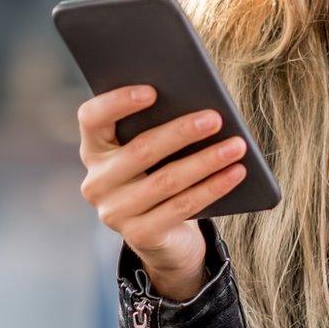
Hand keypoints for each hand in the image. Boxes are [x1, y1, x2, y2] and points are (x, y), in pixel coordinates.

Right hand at [76, 85, 249, 298]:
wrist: (163, 236)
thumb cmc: (160, 175)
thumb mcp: (154, 153)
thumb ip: (159, 127)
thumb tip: (198, 106)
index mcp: (94, 149)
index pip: (92, 118)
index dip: (117, 102)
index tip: (153, 90)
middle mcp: (97, 182)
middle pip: (140, 150)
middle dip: (182, 132)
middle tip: (216, 118)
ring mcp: (114, 212)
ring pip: (166, 180)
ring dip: (206, 161)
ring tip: (236, 146)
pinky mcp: (139, 235)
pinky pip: (181, 207)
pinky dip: (212, 188)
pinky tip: (235, 173)